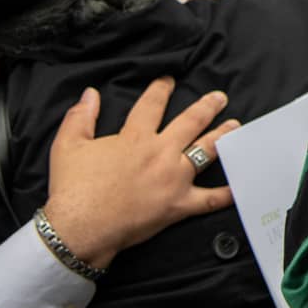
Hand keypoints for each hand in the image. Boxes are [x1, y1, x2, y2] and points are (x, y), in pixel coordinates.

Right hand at [41, 78, 239, 267]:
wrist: (80, 227)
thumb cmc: (73, 188)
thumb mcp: (68, 145)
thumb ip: (80, 117)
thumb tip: (90, 94)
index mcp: (135, 138)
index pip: (152, 105)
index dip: (161, 89)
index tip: (169, 80)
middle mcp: (160, 153)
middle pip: (190, 122)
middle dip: (207, 107)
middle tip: (220, 97)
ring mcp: (174, 179)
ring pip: (205, 151)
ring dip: (222, 136)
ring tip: (234, 126)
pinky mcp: (179, 205)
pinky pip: (209, 199)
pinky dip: (226, 193)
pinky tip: (239, 186)